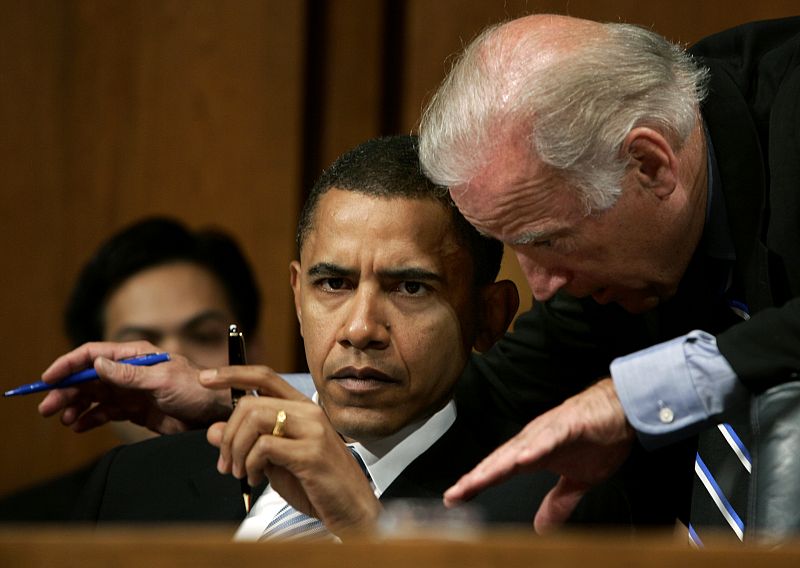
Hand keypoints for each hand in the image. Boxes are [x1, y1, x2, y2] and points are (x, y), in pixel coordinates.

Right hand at [37, 341, 229, 433]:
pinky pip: (106, 413)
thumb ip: (129, 374)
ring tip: (65, 419)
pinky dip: (90, 419)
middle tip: (47, 408)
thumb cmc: (196, 389)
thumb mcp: (162, 379)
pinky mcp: (135, 410)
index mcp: (136, 355)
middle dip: (66, 391)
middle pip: (88, 378)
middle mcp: (130, 371)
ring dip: (76, 406)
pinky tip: (79, 425)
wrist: (215, 414)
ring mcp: (131, 391)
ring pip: (94, 396)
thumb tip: (97, 364)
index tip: (48, 378)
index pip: (93, 354)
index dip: (68, 364)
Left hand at [204, 366, 380, 535]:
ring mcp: (312, 430)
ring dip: (236, 449)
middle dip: (228, 435)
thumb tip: (214, 430)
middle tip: (226, 463)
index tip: (205, 379)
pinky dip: (250, 464)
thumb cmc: (317, 486)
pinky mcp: (311, 453)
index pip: (265, 377)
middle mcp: (309, 412)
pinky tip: (256, 479)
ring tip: (240, 473)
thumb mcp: (275, 462)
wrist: (352, 510)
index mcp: (302, 409)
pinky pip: (264, 446)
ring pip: (254, 419)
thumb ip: (249, 443)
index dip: (233, 374)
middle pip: (251, 402)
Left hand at [443, 378, 634, 532]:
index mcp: (532, 454)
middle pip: (499, 462)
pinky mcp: (569, 424)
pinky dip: (536, 447)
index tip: (453, 499)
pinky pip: (550, 437)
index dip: (475, 485)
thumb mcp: (577, 481)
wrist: (623, 409)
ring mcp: (548, 431)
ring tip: (478, 480)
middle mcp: (533, 441)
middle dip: (475, 478)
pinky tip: (523, 458)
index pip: (498, 472)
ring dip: (497, 465)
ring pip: (517, 450)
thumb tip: (542, 529)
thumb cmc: (599, 438)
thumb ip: (557, 502)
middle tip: (454, 493)